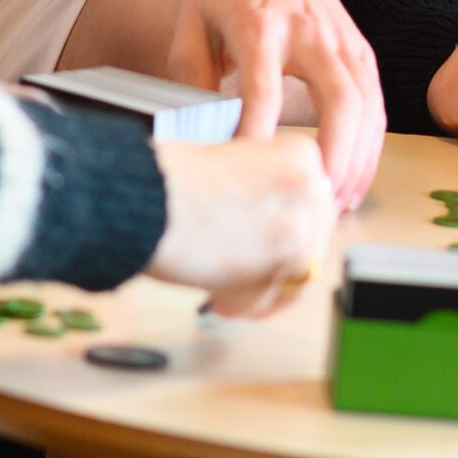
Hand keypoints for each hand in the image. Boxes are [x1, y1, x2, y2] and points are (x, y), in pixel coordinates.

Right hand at [147, 135, 335, 317]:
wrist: (144, 199)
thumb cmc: (169, 183)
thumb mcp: (233, 170)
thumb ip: (267, 195)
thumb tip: (280, 236)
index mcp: (299, 153)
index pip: (313, 205)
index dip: (285, 233)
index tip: (264, 249)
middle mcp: (310, 182)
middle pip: (312, 241)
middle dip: (277, 267)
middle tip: (244, 280)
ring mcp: (303, 218)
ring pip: (298, 274)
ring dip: (261, 291)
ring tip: (224, 295)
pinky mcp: (289, 256)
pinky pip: (279, 296)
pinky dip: (251, 305)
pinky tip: (220, 301)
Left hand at [168, 0, 384, 210]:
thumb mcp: (189, 21)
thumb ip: (189, 76)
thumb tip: (202, 133)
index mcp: (259, 23)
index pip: (263, 88)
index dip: (257, 134)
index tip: (250, 173)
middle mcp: (309, 30)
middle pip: (339, 100)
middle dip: (333, 157)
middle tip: (314, 200)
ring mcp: (342, 38)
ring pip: (367, 105)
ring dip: (358, 160)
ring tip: (337, 203)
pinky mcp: (359, 46)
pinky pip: (375, 101)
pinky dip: (371, 143)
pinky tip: (356, 177)